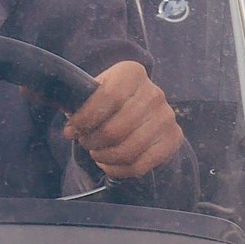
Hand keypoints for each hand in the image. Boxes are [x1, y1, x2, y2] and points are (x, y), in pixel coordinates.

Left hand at [63, 61, 183, 178]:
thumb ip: (80, 105)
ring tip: (96, 153)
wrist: (142, 108)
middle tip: (86, 143)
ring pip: (128, 150)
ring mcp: (167, 117)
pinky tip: (109, 163)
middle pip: (115, 129)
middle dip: (92, 142)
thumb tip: (70, 131)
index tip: (72, 130)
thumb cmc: (111, 101)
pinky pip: (140, 165)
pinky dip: (118, 170)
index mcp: (132, 73)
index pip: (106, 98)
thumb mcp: (95, 91)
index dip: (84, 119)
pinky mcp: (174, 138)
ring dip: (104, 157)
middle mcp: (154, 93)